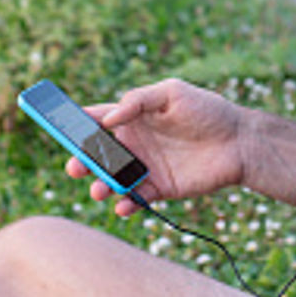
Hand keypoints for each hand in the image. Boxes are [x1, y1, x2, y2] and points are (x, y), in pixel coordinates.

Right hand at [67, 78, 245, 218]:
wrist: (239, 141)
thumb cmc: (207, 110)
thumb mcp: (173, 92)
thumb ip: (139, 100)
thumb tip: (109, 118)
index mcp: (133, 117)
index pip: (97, 120)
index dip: (76, 123)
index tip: (57, 127)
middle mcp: (135, 143)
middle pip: (98, 154)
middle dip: (82, 160)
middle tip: (76, 167)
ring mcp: (146, 166)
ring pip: (112, 180)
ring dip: (100, 186)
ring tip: (99, 190)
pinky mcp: (160, 188)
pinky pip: (135, 199)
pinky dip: (125, 204)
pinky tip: (123, 204)